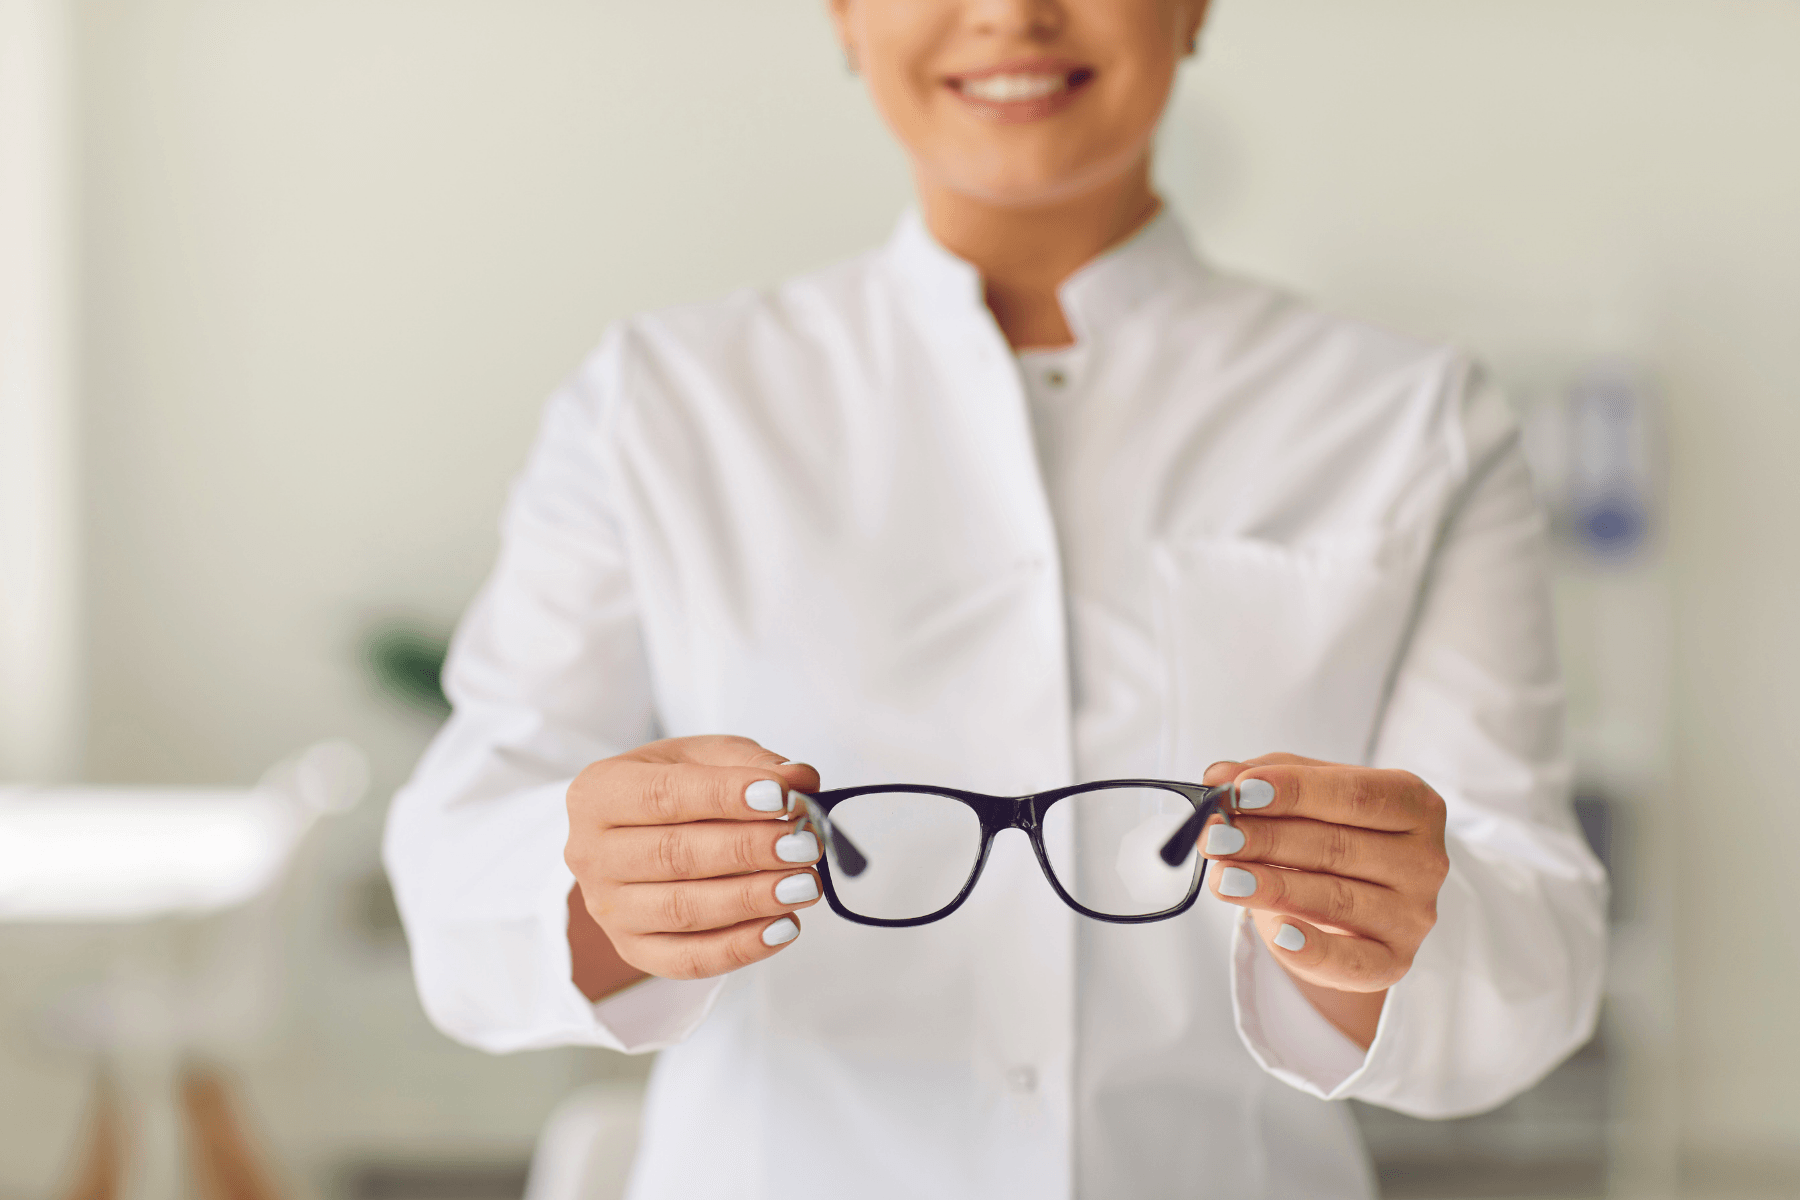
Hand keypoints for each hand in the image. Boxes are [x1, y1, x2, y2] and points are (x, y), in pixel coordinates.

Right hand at [565, 735, 822, 989]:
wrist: (637, 836)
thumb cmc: (674, 788)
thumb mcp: (706, 757)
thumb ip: (753, 764)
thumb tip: (802, 781)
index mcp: (599, 793)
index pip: (663, 795)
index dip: (725, 797)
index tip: (783, 796)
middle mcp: (590, 853)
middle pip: (674, 855)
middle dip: (749, 850)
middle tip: (806, 844)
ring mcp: (608, 909)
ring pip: (683, 910)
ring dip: (752, 899)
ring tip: (805, 884)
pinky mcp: (632, 950)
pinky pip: (688, 959)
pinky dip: (741, 947)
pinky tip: (784, 927)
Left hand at [1199, 753, 1449, 1045]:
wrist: (1356, 903)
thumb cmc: (1334, 835)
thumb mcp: (1305, 797)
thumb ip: (1265, 778)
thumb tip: (1217, 775)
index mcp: (1414, 804)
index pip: (1355, 794)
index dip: (1297, 791)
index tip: (1242, 790)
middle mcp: (1425, 860)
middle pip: (1338, 846)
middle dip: (1268, 839)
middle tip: (1215, 836)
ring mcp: (1414, 915)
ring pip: (1336, 899)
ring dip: (1272, 888)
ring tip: (1223, 877)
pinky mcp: (1394, 960)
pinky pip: (1353, 962)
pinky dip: (1313, 950)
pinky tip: (1278, 934)